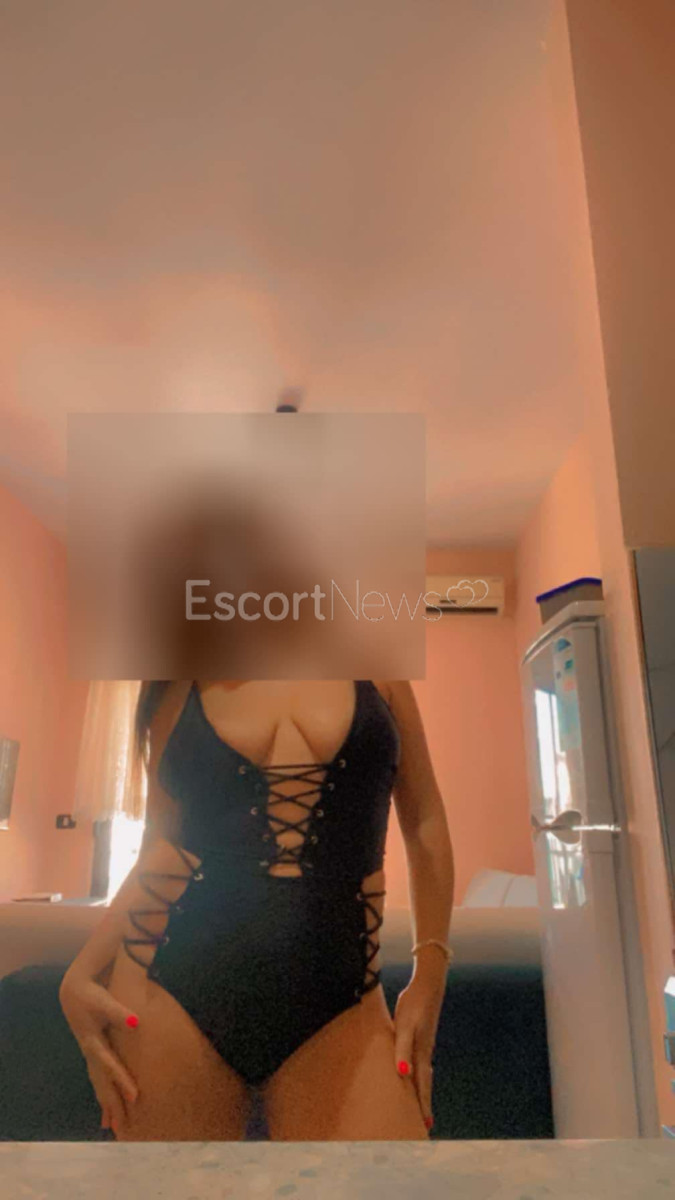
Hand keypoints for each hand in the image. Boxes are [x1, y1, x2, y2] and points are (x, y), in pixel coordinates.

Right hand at [59, 967, 139, 1132]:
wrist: (73, 991)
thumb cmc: (91, 995)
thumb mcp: (104, 1001)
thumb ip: (119, 1012)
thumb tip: (136, 1022)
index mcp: (93, 1042)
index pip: (110, 1065)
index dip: (121, 1080)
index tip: (135, 1097)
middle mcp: (90, 1052)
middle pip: (101, 1082)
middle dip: (111, 1104)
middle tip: (121, 1127)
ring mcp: (90, 1054)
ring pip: (98, 1084)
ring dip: (105, 1104)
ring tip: (111, 1126)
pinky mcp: (93, 1053)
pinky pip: (98, 1079)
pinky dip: (103, 1094)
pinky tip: (105, 1108)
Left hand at [393, 961, 444, 1130]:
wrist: (428, 984)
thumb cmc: (414, 1005)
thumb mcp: (405, 1027)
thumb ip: (402, 1050)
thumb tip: (403, 1074)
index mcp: (421, 1054)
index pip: (422, 1086)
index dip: (423, 1105)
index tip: (427, 1125)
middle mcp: (425, 1052)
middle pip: (425, 1083)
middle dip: (424, 1103)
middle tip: (426, 1124)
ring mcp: (424, 1044)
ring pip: (423, 1073)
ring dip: (421, 1089)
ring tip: (419, 1104)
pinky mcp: (421, 1036)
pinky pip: (420, 1062)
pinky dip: (418, 1074)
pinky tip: (413, 1074)